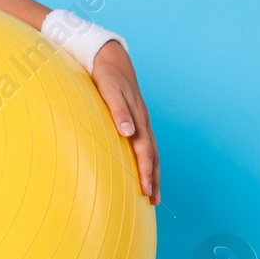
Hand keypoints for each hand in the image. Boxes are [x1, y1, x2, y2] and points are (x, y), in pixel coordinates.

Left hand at [88, 41, 159, 204]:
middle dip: (153, 179)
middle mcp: (143, 121)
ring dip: (152, 172)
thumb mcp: (109, 90)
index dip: (146, 172)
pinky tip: (143, 168)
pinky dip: (147, 160)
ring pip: (151, 151)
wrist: (110, 57)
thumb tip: (128, 132)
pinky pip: (145, 144)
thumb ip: (118, 111)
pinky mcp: (136, 119)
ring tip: (152, 192)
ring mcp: (141, 120)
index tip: (146, 192)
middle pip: (152, 155)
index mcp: (138, 118)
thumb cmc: (106, 75)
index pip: (145, 151)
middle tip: (153, 201)